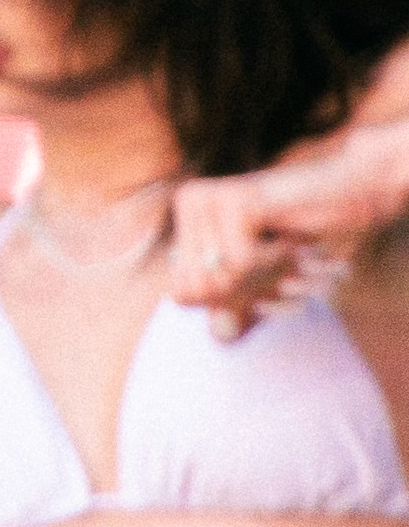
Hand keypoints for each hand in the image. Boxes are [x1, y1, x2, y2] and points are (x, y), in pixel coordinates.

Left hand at [171, 118, 408, 327]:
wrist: (345, 192)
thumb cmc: (300, 234)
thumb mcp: (254, 274)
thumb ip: (232, 305)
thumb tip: (221, 335)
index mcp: (185, 218)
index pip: (181, 294)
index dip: (224, 300)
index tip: (256, 276)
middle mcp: (189, 202)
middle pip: (198, 289)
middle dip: (246, 288)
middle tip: (278, 265)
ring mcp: (208, 198)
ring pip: (219, 277)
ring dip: (265, 272)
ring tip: (284, 248)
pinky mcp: (235, 203)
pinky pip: (241, 261)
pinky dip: (275, 259)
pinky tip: (287, 236)